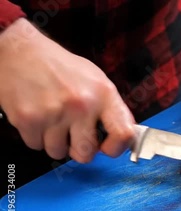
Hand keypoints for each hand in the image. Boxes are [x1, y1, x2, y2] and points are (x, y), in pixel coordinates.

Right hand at [0, 18, 135, 162]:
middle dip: (80, 150)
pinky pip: (36, 146)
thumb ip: (111, 109)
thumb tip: (124, 136)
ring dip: (55, 142)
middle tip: (74, 137)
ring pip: (58, 152)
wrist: (21, 51)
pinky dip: (36, 137)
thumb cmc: (60, 67)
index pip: (124, 133)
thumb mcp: (96, 80)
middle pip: (87, 153)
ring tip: (53, 121)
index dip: (117, 148)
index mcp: (103, 94)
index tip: (108, 148)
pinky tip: (38, 117)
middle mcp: (82, 104)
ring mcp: (54, 113)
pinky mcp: (28, 119)